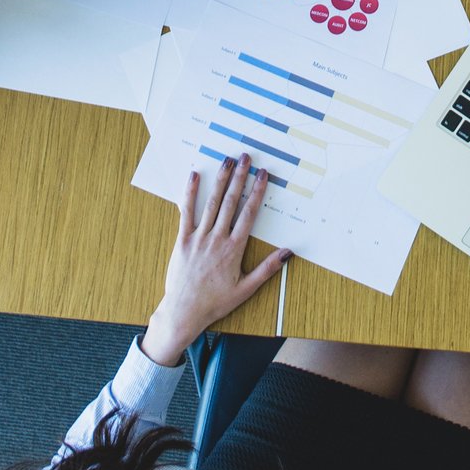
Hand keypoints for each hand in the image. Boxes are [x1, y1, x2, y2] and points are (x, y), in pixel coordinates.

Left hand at [138, 155, 288, 365]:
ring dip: (220, 180)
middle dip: (240, 177)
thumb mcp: (246, 289)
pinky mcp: (182, 240)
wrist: (184, 311)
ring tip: (227, 161)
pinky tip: (195, 176)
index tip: (263, 175)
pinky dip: (190, 193)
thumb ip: (267, 269)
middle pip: (231, 202)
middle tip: (246, 158)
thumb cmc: (215, 302)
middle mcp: (217, 239)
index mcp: (234, 249)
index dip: (257, 192)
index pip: (249, 214)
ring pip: (211, 203)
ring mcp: (198, 237)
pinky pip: (186, 212)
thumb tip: (287, 253)